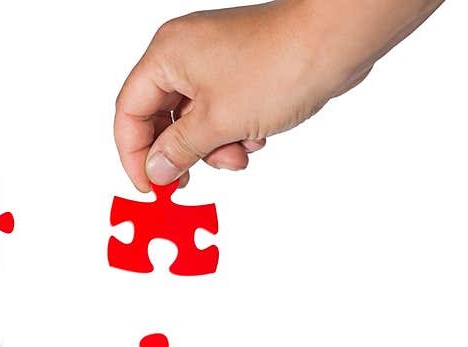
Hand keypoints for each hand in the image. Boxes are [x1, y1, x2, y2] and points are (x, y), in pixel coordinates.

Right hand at [115, 0, 443, 189]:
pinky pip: (219, 112)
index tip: (150, 186)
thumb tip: (156, 170)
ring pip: (193, 121)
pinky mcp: (239, 71)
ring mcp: (213, 61)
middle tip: (187, 180)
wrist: (338, 39)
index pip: (129, 112)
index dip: (134, 155)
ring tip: (238, 154)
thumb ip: (179, 150)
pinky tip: (255, 135)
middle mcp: (184, 54)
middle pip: (161, 118)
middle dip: (180, 153)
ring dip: (212, 147)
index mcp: (166, 56)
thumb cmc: (281, 63)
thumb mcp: (219, 121)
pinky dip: (232, 132)